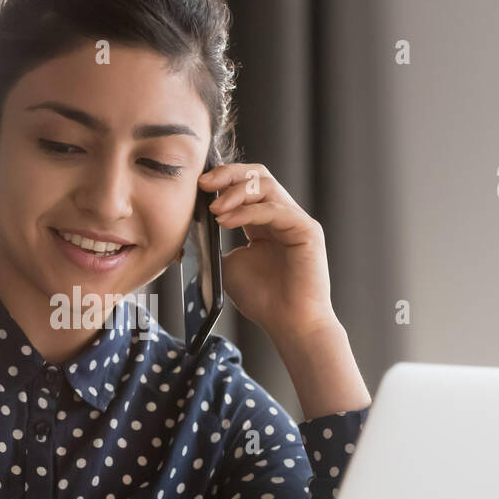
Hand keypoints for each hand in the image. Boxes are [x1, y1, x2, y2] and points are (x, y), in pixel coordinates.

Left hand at [198, 163, 337, 336]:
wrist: (288, 323)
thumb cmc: (263, 299)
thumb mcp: (227, 265)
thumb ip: (215, 242)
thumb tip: (192, 225)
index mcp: (264, 222)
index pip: (246, 184)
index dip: (223, 179)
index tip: (198, 185)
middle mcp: (282, 216)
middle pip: (258, 175)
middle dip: (228, 175)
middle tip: (203, 184)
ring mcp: (296, 220)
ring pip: (266, 186)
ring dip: (235, 193)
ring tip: (215, 210)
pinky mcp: (307, 230)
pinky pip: (275, 209)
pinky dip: (247, 212)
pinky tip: (226, 221)